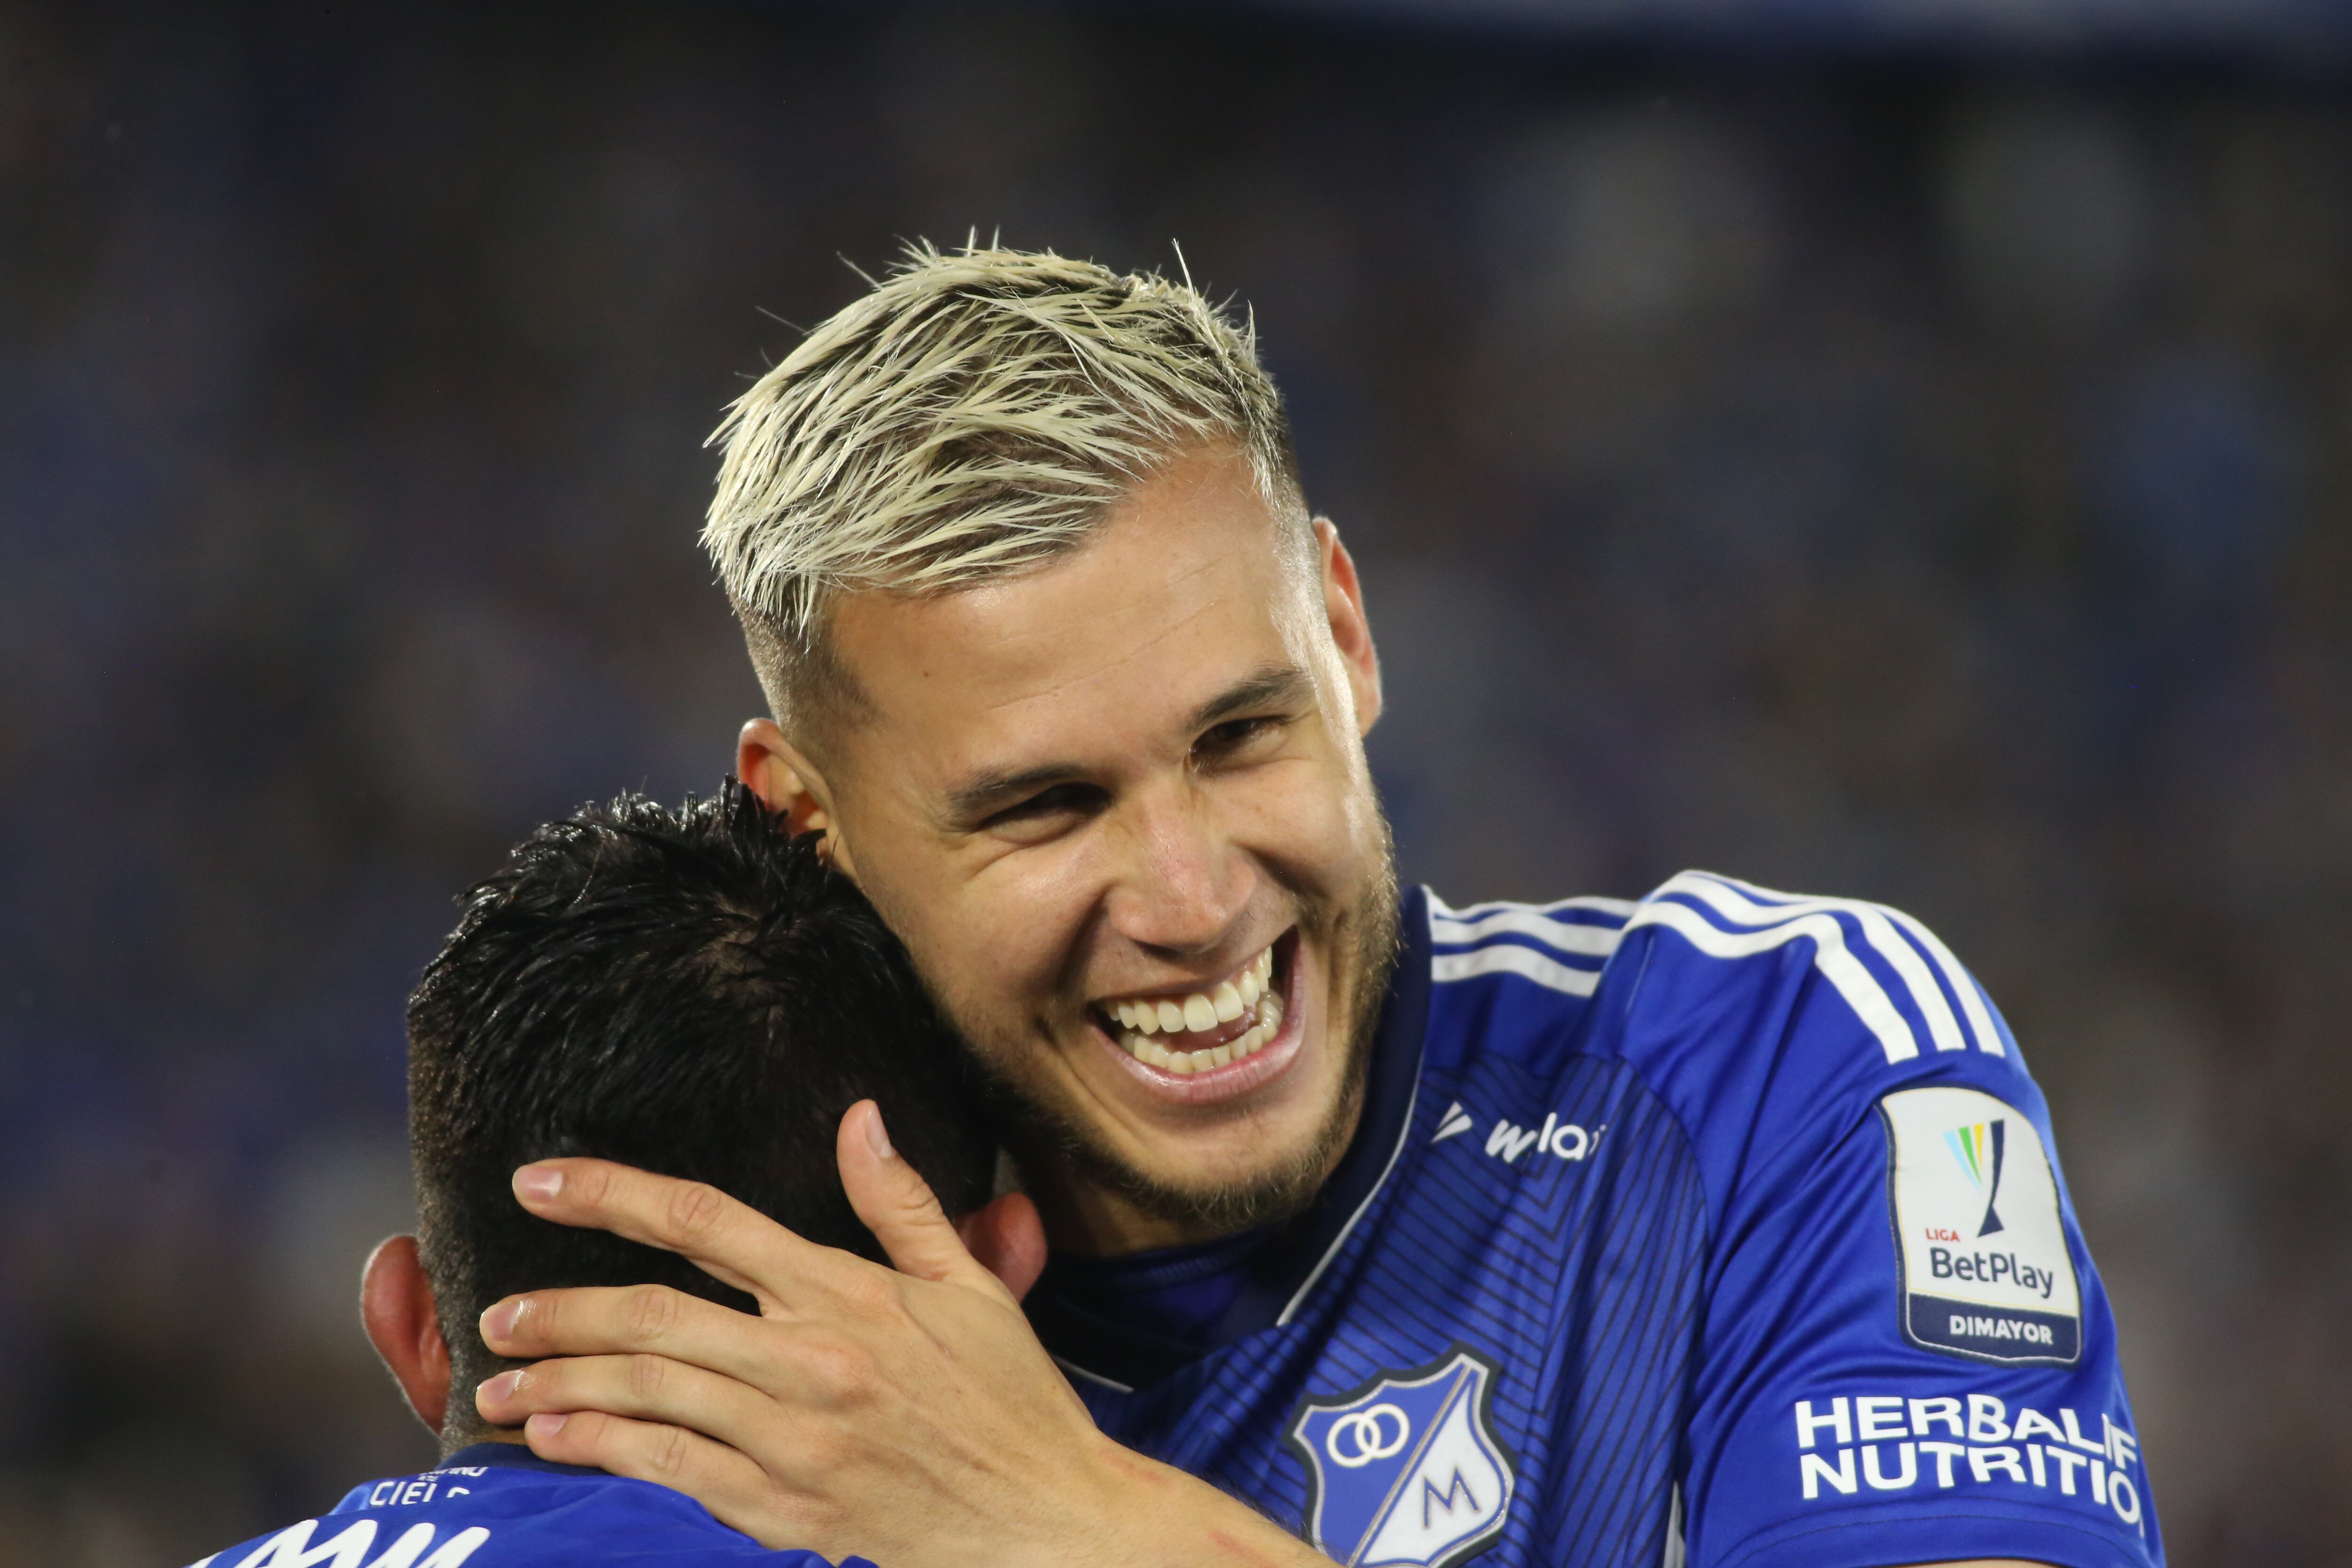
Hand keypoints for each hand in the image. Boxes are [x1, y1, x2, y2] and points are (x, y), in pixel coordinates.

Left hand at [473, 1102, 1325, 1567]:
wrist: (1048, 1519)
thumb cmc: (1011, 1399)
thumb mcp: (972, 1286)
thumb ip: (902, 1202)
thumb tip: (861, 1116)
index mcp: (849, 1293)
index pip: (710, 1221)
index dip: (615, 1195)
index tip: (541, 1183)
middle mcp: (810, 1361)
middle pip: (654, 1317)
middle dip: (560, 1309)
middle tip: (495, 1312)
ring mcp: (794, 1442)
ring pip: (650, 1394)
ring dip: (563, 1383)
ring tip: (500, 1383)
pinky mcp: (786, 1511)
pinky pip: (674, 1471)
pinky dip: (607, 1448)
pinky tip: (558, 1437)